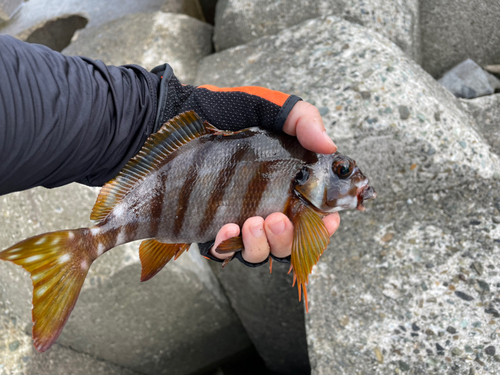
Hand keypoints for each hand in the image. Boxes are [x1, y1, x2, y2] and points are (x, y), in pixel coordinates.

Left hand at [210, 101, 340, 262]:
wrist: (172, 113)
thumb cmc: (223, 110)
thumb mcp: (268, 105)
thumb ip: (302, 120)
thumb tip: (328, 145)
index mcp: (286, 179)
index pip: (313, 212)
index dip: (324, 223)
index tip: (327, 222)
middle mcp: (266, 203)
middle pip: (290, 239)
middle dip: (289, 237)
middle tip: (277, 219)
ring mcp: (239, 216)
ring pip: (262, 250)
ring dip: (262, 244)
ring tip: (252, 223)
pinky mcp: (212, 224)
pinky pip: (226, 249)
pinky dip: (230, 245)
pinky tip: (227, 229)